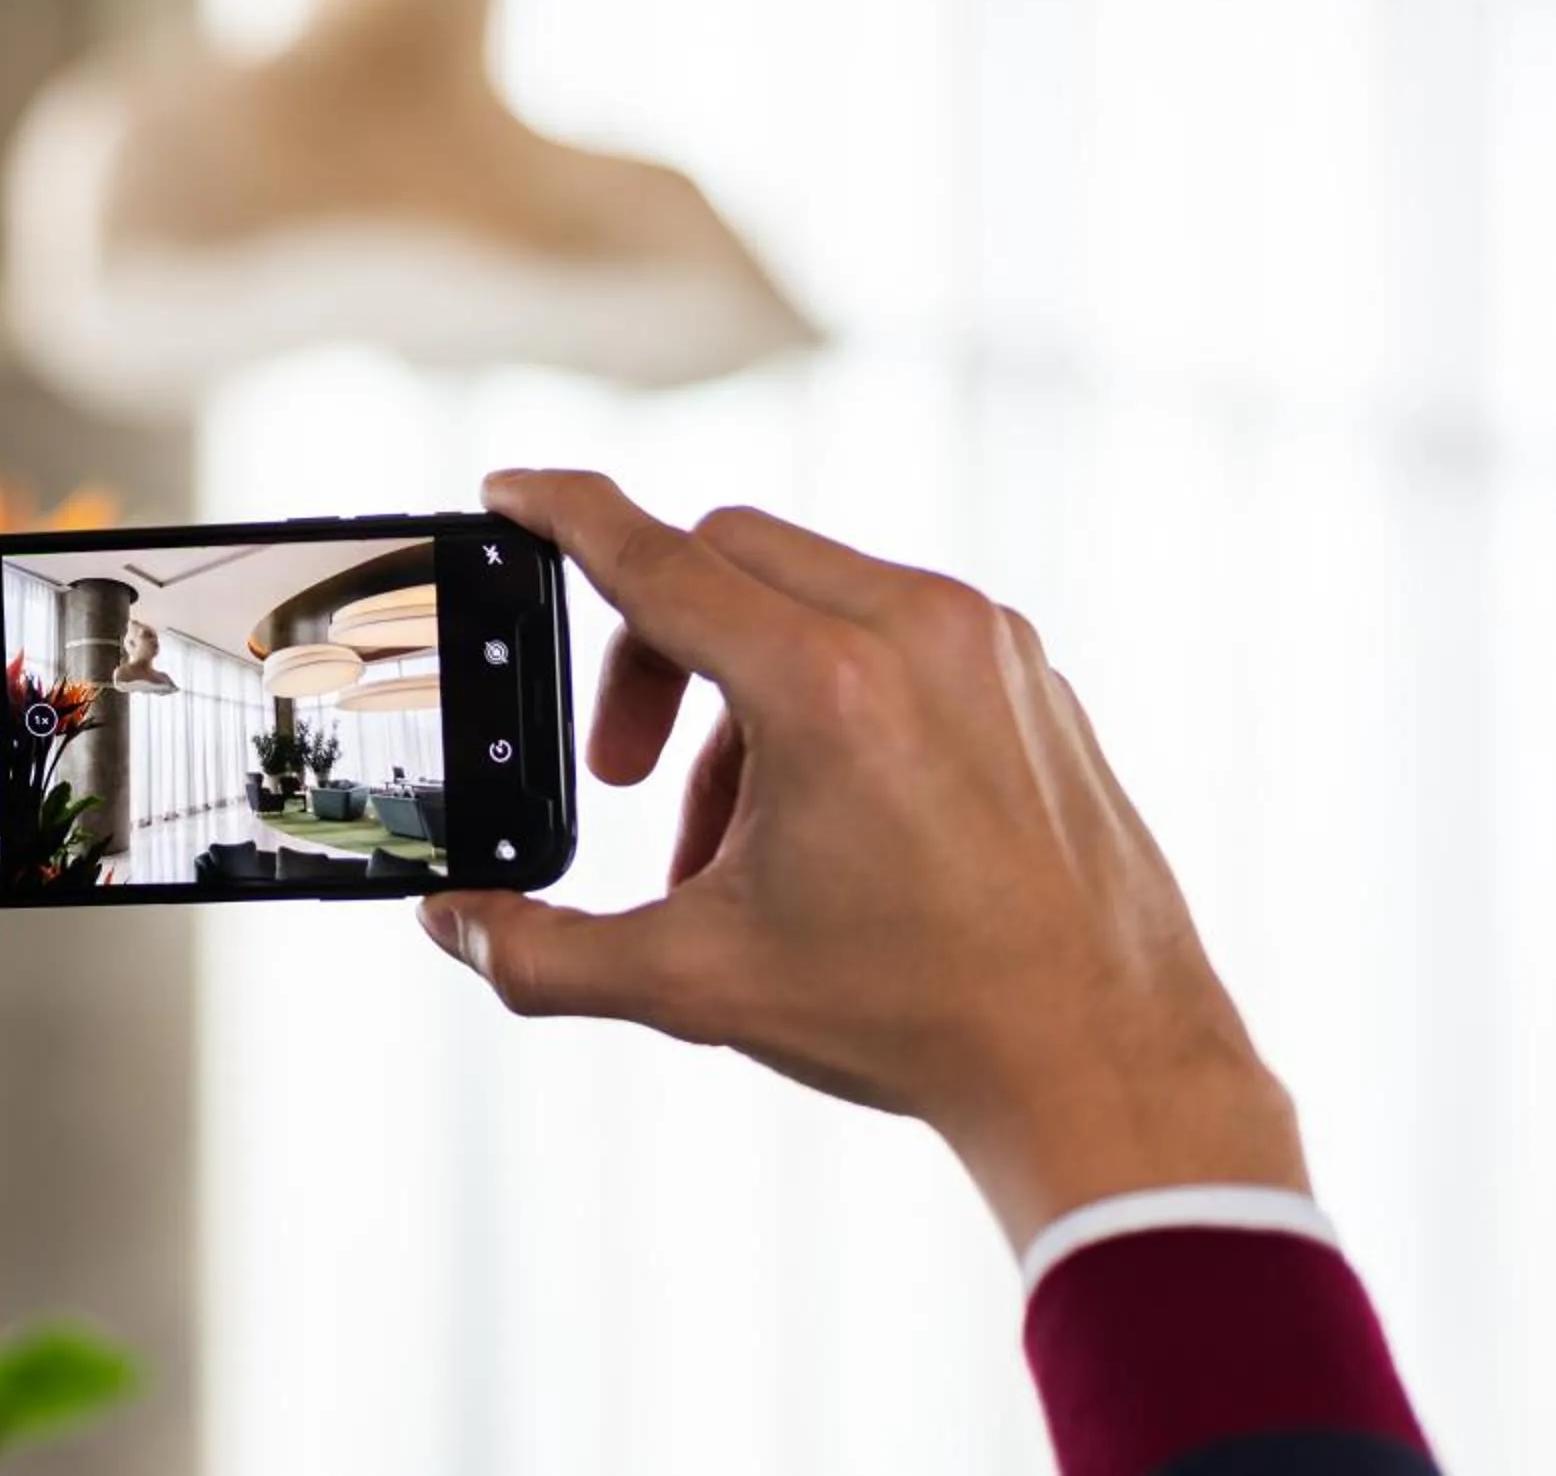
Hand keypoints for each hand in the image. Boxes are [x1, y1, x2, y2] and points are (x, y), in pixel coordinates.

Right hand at [420, 470, 1305, 1249]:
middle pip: (723, 556)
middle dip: (653, 650)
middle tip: (628, 773)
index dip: (565, 515)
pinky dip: (828, 688)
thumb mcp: (698, 985)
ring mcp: (985, 644)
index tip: (513, 492)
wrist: (1106, 1063)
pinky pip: (893, 627)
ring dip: (740, 682)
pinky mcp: (1030, 672)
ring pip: (809, 590)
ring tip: (739, 834)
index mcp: (823, 685)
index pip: (655, 557)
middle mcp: (914, 630)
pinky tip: (831, 817)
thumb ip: (548, 955)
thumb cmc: (912, 1019)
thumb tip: (448, 927)